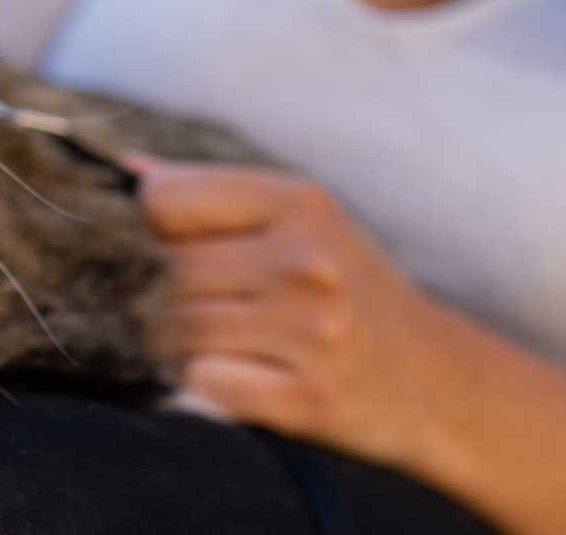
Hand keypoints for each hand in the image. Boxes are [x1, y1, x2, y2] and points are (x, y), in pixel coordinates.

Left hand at [125, 154, 456, 466]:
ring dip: (186, 342)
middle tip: (213, 307)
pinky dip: (208, 383)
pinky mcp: (307, 397)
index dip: (155, 226)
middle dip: (170, 293)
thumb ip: (212, 195)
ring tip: (234, 342)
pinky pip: (203, 381)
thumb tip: (128, 168)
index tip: (179, 245)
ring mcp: (311, 331)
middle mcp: (307, 261)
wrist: (438, 380)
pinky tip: (245, 377)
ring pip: (180, 328)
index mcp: (300, 203)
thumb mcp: (301, 223)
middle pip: (168, 270)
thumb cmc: (349, 290)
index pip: (166, 199)